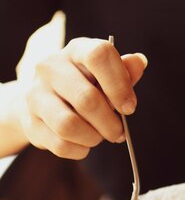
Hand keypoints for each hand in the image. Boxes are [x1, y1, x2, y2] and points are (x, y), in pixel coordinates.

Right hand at [16, 38, 147, 159]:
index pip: (99, 55)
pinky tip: (83, 144)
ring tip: (99, 137)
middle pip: (86, 99)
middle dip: (110, 123)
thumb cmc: (83, 85)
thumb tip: (139, 63)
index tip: (129, 107)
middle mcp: (50, 67)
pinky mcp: (29, 122)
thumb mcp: (104, 75)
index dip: (119, 84)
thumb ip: (124, 72)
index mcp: (76, 50)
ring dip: (93, 138)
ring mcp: (35, 94)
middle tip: (118, 132)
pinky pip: (60, 144)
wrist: (42, 100)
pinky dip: (79, 150)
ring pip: (69, 125)